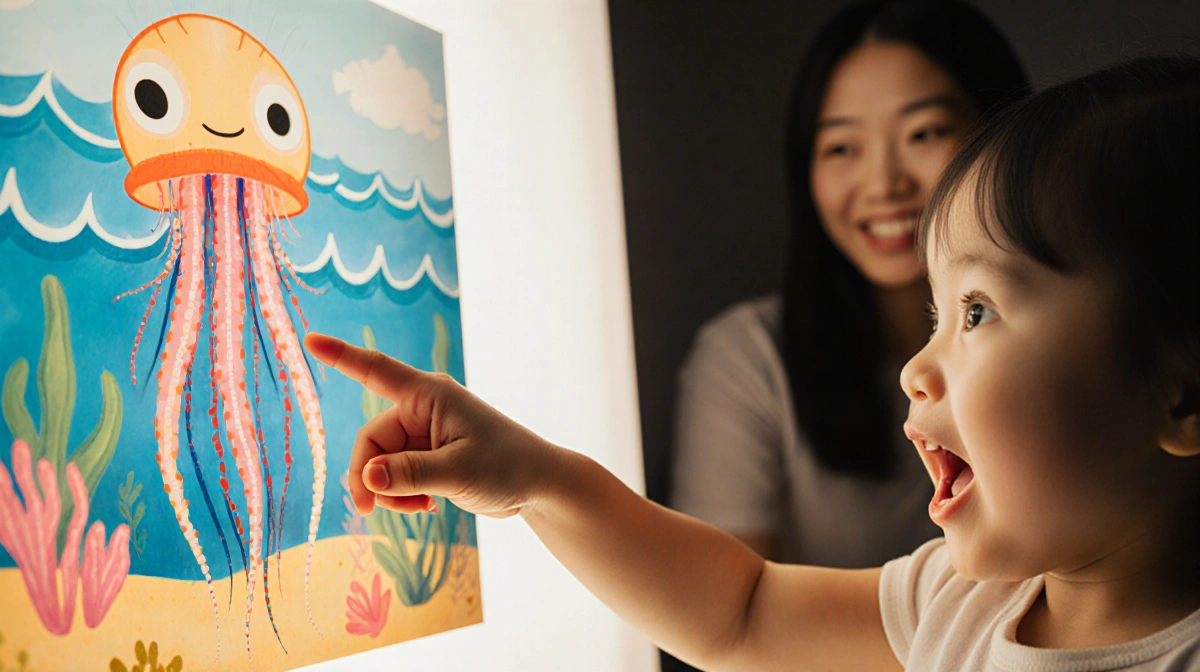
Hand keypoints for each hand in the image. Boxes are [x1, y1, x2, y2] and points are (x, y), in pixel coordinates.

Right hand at [304, 332, 559, 518]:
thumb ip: (409, 475)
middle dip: (370, 476)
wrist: (538, 486)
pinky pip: (395, 475)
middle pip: (370, 441)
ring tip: (421, 507)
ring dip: (390, 490)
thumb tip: (365, 477)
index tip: (310, 339)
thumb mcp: (457, 473)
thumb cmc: (507, 468)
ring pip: (380, 463)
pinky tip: (426, 507)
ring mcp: (424, 433)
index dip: (341, 356)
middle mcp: (422, 409)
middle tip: (371, 510)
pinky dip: (402, 494)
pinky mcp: (427, 455)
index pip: (376, 371)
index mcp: (429, 396)